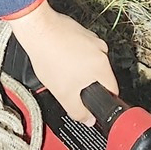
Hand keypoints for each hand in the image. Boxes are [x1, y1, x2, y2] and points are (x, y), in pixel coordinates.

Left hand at [9, 0, 117, 123]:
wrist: (38, 30)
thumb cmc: (50, 57)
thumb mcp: (64, 94)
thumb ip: (79, 111)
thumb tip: (88, 120)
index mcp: (102, 65)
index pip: (113, 88)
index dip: (104, 99)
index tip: (95, 102)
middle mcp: (100, 48)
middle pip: (101, 74)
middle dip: (88, 83)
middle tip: (72, 86)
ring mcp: (91, 37)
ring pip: (91, 60)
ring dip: (80, 68)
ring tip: (62, 69)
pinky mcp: (80, 30)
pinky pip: (82, 48)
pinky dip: (73, 54)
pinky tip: (59, 57)